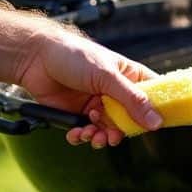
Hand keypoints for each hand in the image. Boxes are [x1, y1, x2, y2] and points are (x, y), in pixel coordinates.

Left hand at [14, 29, 161, 147]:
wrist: (34, 58)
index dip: (157, 112)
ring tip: (92, 135)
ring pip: (108, 129)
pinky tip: (77, 133)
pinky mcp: (78, 113)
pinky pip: (87, 131)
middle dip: (121, 131)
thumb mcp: (108, 77)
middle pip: (130, 120)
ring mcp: (98, 103)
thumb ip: (133, 101)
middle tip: (113, 135)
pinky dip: (83, 136)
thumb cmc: (73, 55)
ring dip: (101, 136)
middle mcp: (116, 92)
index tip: (156, 126)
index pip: (153, 97)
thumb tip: (156, 122)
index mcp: (129, 77)